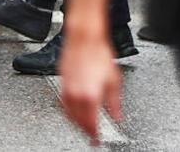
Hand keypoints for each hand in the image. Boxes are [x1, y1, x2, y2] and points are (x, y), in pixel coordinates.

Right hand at [59, 29, 122, 145]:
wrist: (84, 38)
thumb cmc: (98, 54)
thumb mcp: (114, 81)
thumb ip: (115, 103)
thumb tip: (117, 116)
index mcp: (91, 97)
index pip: (91, 125)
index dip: (95, 136)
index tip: (97, 141)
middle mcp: (76, 95)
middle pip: (79, 122)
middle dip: (85, 131)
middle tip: (92, 136)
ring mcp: (67, 89)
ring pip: (69, 114)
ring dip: (76, 123)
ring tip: (84, 126)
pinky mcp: (62, 82)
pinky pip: (63, 104)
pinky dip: (69, 112)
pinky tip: (75, 111)